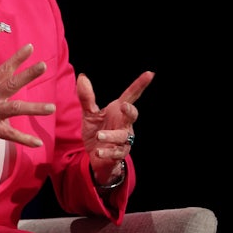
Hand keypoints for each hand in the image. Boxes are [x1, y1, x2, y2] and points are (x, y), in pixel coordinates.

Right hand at [0, 43, 53, 169]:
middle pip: (12, 83)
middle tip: (43, 65)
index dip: (17, 58)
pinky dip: (26, 139)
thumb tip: (3, 95)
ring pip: (16, 108)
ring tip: (51, 107)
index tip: (30, 48)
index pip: (3, 70)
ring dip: (35, 108)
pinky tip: (38, 143)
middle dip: (28, 74)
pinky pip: (11, 134)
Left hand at [77, 70, 154, 185]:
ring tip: (99, 135)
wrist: (96, 158)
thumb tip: (82, 77)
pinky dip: (107, 152)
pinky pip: (116, 152)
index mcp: (118, 110)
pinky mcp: (120, 153)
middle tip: (123, 106)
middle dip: (130, 110)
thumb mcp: (89, 114)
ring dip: (111, 135)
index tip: (150, 73)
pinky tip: (99, 151)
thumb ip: (87, 98)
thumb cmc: (96, 132)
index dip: (140, 84)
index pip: (131, 95)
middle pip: (133, 115)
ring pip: (123, 135)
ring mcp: (124, 139)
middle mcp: (124, 123)